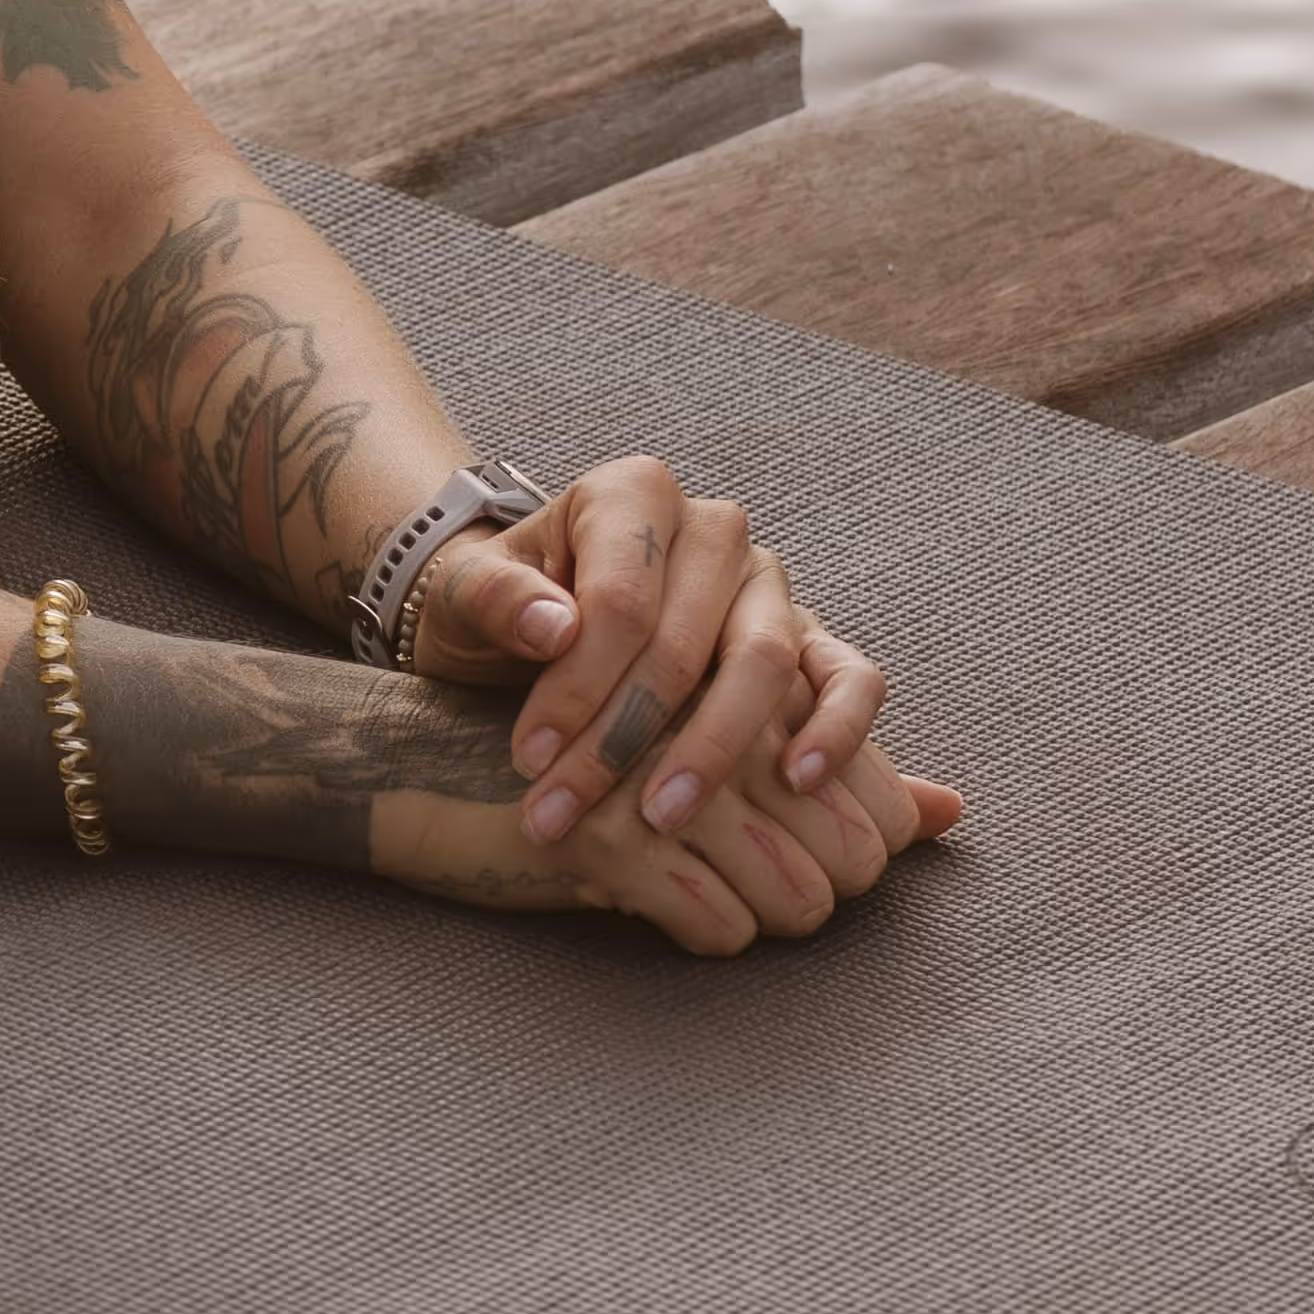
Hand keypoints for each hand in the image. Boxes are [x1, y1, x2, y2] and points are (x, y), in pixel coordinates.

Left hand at [417, 456, 963, 946]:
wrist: (532, 623)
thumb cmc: (500, 608)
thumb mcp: (465, 596)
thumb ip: (495, 599)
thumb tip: (555, 628)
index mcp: (632, 495)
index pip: (619, 602)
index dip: (575, 689)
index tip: (529, 761)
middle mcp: (713, 529)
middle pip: (687, 640)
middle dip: (625, 739)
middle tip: (574, 811)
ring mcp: (767, 582)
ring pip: (765, 660)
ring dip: (713, 749)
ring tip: (663, 818)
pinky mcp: (809, 635)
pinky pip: (849, 675)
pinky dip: (837, 726)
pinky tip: (798, 783)